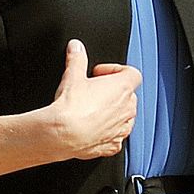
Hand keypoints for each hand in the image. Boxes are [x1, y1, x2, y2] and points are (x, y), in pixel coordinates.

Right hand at [46, 39, 139, 160]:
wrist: (62, 135)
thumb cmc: (71, 108)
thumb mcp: (72, 76)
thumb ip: (77, 58)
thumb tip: (76, 48)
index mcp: (122, 88)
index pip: (132, 73)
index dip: (115, 70)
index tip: (99, 73)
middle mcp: (127, 109)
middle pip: (128, 94)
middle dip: (112, 91)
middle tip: (94, 91)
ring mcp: (122, 129)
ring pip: (125, 117)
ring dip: (113, 112)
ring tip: (92, 110)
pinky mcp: (113, 145)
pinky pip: (116, 137)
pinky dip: (108, 133)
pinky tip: (92, 129)